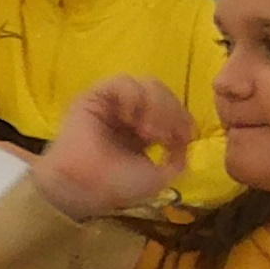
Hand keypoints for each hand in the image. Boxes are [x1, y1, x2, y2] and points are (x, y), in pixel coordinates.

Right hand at [29, 78, 193, 219]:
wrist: (83, 186)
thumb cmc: (117, 185)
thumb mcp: (160, 176)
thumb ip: (178, 157)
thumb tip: (186, 140)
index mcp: (145, 129)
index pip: (175, 109)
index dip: (183, 118)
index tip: (184, 137)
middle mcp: (130, 113)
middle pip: (164, 94)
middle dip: (171, 112)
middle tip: (163, 136)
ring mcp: (113, 103)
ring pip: (148, 84)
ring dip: (156, 105)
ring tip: (148, 132)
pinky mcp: (95, 96)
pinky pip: (123, 82)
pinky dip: (134, 97)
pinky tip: (129, 118)